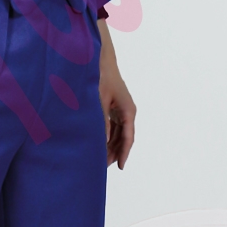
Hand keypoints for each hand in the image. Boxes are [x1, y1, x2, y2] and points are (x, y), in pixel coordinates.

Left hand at [97, 19, 135, 168]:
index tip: (121, 166)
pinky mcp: (114, 108)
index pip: (128, 137)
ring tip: (100, 160)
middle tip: (103, 167)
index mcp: (128, 110)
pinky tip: (98, 145)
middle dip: (115, 153)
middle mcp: (127, 111)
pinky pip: (113, 128)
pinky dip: (107, 137)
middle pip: (124, 138)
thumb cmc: (101, 76)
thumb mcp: (99, 100)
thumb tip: (103, 141)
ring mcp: (121, 110)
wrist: (100, 59)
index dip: (124, 153)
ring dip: (111, 147)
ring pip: (118, 134)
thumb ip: (101, 121)